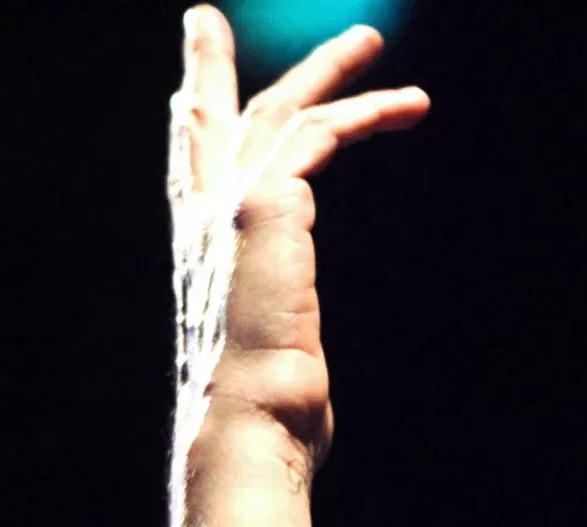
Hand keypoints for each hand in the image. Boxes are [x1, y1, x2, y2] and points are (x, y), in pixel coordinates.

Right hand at [166, 9, 430, 526]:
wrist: (247, 425)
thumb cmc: (262, 420)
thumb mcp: (266, 366)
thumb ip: (277, 346)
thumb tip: (297, 383)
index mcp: (199, 258)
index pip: (186, 174)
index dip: (186, 127)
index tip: (182, 92)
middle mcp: (203, 223)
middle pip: (207, 119)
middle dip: (209, 63)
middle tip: (205, 16)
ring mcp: (230, 208)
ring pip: (277, 110)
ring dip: (329, 70)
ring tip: (371, 40)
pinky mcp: (268, 206)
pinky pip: (318, 136)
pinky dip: (361, 115)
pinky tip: (404, 107)